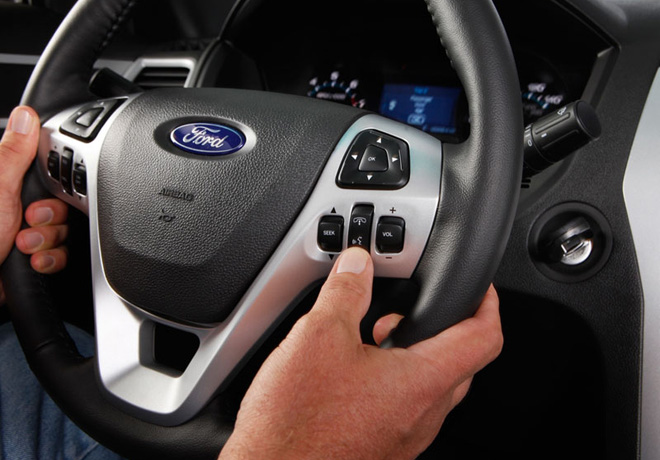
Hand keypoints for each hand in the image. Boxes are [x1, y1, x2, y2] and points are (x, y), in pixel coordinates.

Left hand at [0, 106, 68, 304]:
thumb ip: (13, 154)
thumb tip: (26, 117)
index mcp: (4, 184)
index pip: (47, 171)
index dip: (55, 183)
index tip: (44, 193)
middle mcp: (11, 206)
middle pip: (59, 202)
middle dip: (49, 217)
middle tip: (29, 221)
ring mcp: (21, 232)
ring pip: (61, 230)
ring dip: (47, 241)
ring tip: (24, 246)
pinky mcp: (29, 257)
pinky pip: (58, 253)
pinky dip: (49, 259)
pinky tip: (31, 261)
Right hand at [220, 247, 502, 459]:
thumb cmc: (296, 426)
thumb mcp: (317, 336)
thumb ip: (345, 292)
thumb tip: (357, 265)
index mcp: (422, 381)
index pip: (484, 337)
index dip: (487, 303)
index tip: (479, 288)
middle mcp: (423, 415)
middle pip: (461, 362)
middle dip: (441, 328)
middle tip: (408, 310)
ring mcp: (405, 436)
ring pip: (431, 386)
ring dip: (413, 355)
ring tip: (372, 339)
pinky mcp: (384, 448)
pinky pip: (406, 407)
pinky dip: (393, 381)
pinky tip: (354, 374)